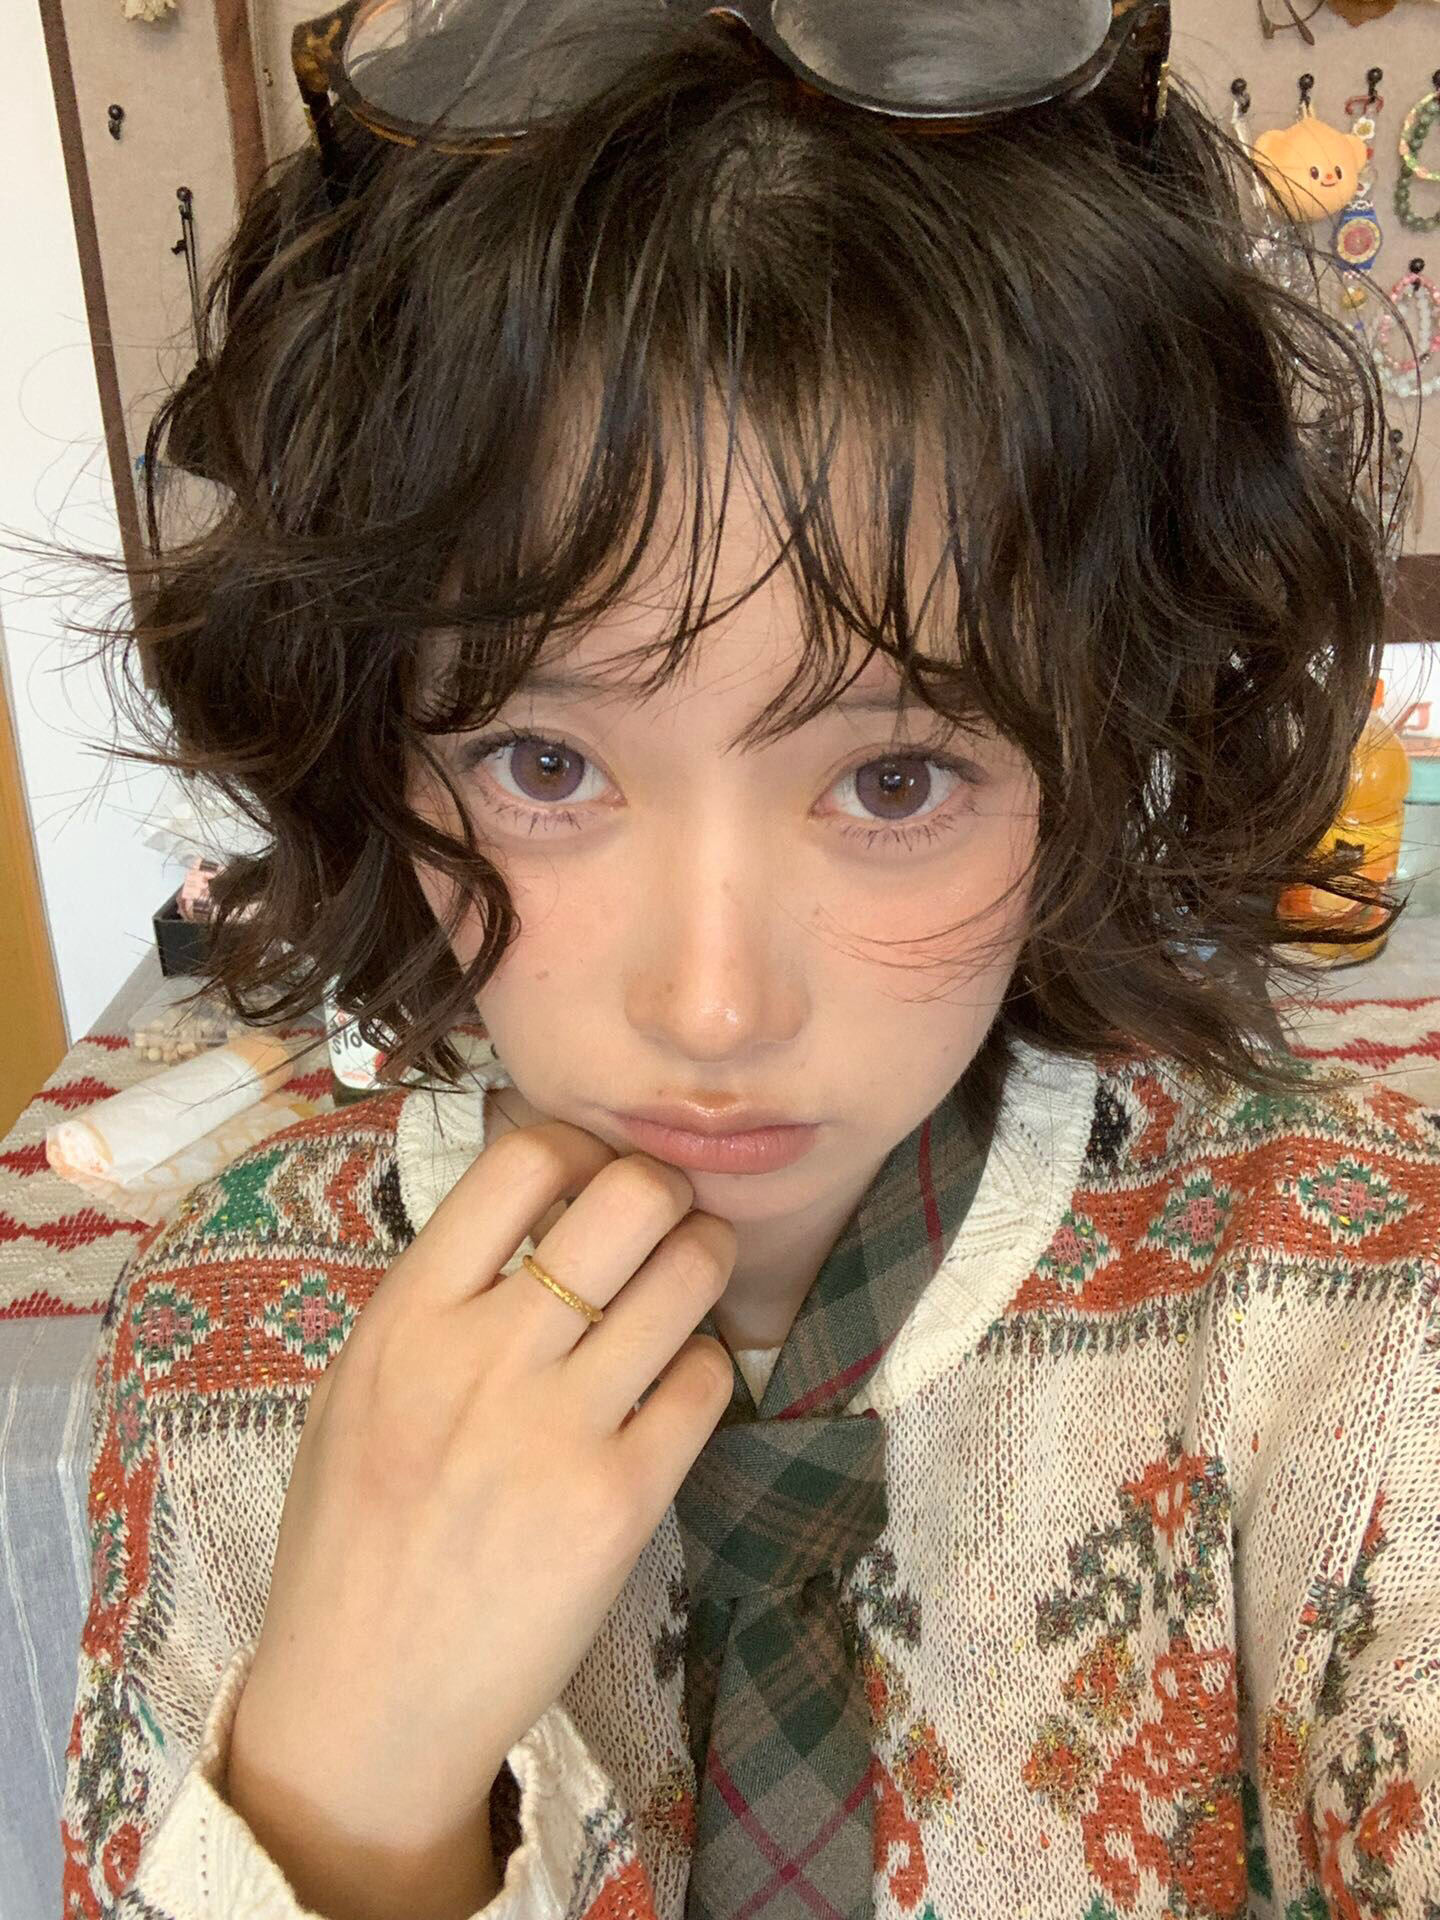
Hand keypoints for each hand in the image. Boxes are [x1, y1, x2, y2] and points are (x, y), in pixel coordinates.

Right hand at [228, 1119, 734, 1851]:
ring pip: (689, 1276)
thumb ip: (434, 1300)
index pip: (521, 1160)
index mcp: (406, 1318)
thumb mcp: (355, 1392)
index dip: (579, 1144)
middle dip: (666, 1189)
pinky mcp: (621, 1502)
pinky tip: (679, 1385)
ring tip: (691, 1283)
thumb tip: (528, 1210)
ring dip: (706, 1260)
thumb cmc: (352, 1539)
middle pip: (628, 1196)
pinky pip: (710, 1381)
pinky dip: (709, 1367)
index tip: (592, 1171)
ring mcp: (557, 1429)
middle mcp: (484, 1356)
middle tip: (665, 1220)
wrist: (365, 1705)